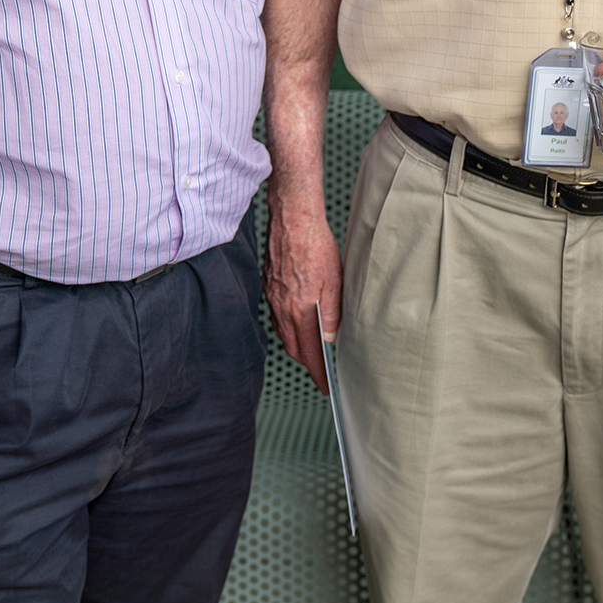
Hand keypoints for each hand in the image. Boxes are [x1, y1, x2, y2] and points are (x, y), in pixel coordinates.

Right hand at [263, 200, 342, 392]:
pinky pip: (277, 315)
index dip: (318, 372)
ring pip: (284, 332)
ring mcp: (273, 296)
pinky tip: (297, 320)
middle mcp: (282, 307)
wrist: (292, 217)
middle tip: (321, 369)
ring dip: (297, 344)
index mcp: (300, 309)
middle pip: (294, 347)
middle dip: (307, 361)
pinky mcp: (268, 284)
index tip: (325, 385)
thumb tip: (330, 337)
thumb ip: (331, 312)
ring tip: (312, 348)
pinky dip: (288, 326)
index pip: (309, 352)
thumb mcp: (334, 280)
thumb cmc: (315, 243)